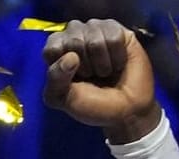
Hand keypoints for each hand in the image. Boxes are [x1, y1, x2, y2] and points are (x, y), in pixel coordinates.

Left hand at [43, 19, 162, 144]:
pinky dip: (117, 56)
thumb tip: (70, 56)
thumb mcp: (63, 98)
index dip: (63, 66)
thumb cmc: (91, 104)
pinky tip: (117, 63)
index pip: (52, 47)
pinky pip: (114, 36)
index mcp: (55, 51)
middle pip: (73, 39)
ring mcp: (95, 30)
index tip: (73, 79)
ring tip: (105, 72)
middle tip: (92, 76)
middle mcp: (73, 36)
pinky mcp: (116, 29)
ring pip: (95, 38)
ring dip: (102, 62)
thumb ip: (55, 79)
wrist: (126, 108)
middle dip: (85, 65)